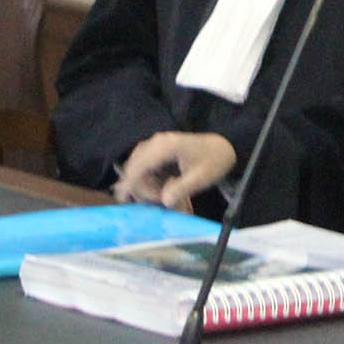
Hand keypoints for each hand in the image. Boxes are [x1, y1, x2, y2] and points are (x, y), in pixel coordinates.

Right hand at [111, 132, 236, 212]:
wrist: (221, 148)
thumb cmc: (213, 161)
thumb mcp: (201, 178)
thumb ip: (182, 189)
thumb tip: (164, 201)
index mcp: (166, 146)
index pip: (141, 163)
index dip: (129, 181)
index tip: (122, 198)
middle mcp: (156, 143)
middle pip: (135, 167)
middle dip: (142, 188)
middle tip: (161, 201)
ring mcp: (154, 146)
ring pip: (137, 169)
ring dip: (145, 186)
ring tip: (164, 195)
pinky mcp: (155, 152)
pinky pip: (143, 168)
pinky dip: (148, 181)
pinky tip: (161, 189)